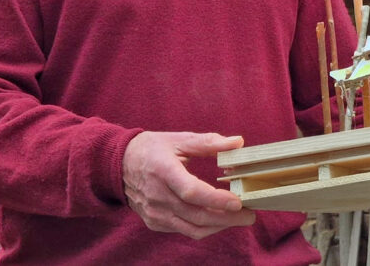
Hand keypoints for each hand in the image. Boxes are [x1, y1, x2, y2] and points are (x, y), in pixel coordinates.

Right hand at [123, 131, 255, 239]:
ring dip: (218, 227)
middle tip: (250, 214)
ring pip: (192, 229)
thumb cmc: (152, 149)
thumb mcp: (179, 139)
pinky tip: (217, 218)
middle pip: (196, 215)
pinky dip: (203, 227)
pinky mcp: (154, 222)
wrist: (119, 164)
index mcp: (163, 170)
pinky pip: (184, 230)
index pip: (191, 191)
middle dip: (227, 219)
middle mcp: (157, 196)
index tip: (238, 202)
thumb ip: (209, 142)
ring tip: (237, 219)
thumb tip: (237, 142)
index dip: (216, 200)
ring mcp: (155, 212)